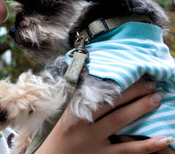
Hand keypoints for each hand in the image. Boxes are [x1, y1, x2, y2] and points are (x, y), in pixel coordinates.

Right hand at [35, 77, 173, 153]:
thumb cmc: (55, 135)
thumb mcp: (60, 116)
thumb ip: (73, 100)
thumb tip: (90, 81)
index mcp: (71, 111)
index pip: (96, 93)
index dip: (116, 83)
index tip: (131, 72)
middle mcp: (82, 125)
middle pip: (111, 103)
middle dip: (132, 91)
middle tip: (151, 81)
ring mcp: (93, 141)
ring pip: (121, 122)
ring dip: (140, 108)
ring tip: (157, 98)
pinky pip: (127, 150)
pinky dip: (146, 145)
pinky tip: (163, 138)